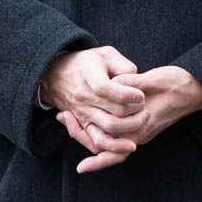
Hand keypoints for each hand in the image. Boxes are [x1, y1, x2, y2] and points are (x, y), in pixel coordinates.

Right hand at [39, 45, 146, 171]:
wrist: (56, 74)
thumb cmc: (87, 63)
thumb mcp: (105, 54)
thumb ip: (123, 67)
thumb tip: (136, 84)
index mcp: (89, 77)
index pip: (106, 89)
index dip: (127, 95)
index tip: (141, 96)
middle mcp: (84, 98)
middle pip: (112, 114)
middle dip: (135, 114)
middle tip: (145, 108)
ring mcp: (82, 114)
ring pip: (107, 131)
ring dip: (128, 130)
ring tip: (142, 123)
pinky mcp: (83, 125)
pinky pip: (96, 142)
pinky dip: (112, 147)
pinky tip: (127, 145)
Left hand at [54, 64, 201, 172]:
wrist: (195, 89)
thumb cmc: (177, 83)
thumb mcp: (155, 79)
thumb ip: (134, 83)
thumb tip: (115, 84)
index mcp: (141, 123)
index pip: (108, 138)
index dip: (85, 131)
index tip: (68, 118)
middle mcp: (139, 133)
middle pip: (104, 146)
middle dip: (80, 134)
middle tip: (62, 117)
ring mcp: (139, 133)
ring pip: (108, 146)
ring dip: (87, 136)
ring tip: (67, 119)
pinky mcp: (139, 127)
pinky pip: (116, 142)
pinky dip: (101, 142)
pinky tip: (86, 127)